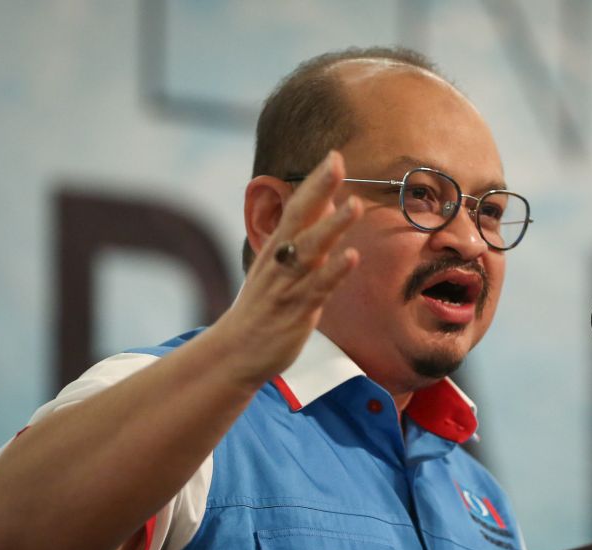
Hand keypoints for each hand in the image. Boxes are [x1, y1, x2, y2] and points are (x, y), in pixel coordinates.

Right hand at [214, 150, 361, 386]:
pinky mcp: (296, 310)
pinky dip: (334, 271)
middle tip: (337, 162)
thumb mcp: (280, 266)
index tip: (334, 155)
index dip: (315, 182)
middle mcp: (280, 261)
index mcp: (277, 248)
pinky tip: (352, 256)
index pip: (296, 207)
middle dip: (318, 190)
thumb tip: (326, 204)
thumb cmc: (264, 306)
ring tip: (353, 204)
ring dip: (332, 226)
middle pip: (299, 219)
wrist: (237, 351)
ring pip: (310, 250)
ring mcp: (287, 284)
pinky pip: (317, 288)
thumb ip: (304, 235)